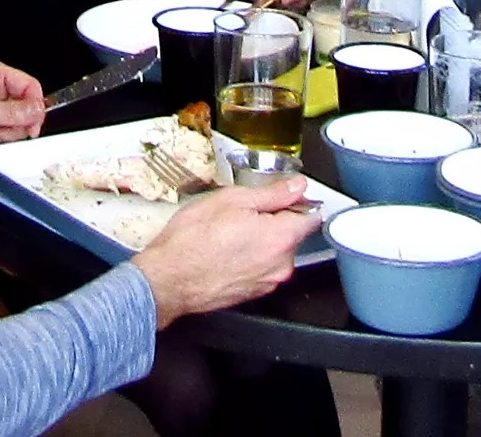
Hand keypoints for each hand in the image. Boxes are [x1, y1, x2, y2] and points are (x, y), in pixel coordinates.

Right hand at [131, 181, 323, 322]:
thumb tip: (296, 186)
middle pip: (292, 234)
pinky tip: (225, 250)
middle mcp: (281, 265)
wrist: (169, 279)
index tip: (284, 195)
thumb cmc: (193, 240)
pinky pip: (261, 268)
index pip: (312, 215)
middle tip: (242, 212)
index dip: (299, 200)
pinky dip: (250, 257)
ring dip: (261, 239)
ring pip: (275, 251)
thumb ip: (271, 193)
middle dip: (274, 220)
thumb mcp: (231, 200)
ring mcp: (268, 282)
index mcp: (281, 238)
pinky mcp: (254, 293)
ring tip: (228, 232)